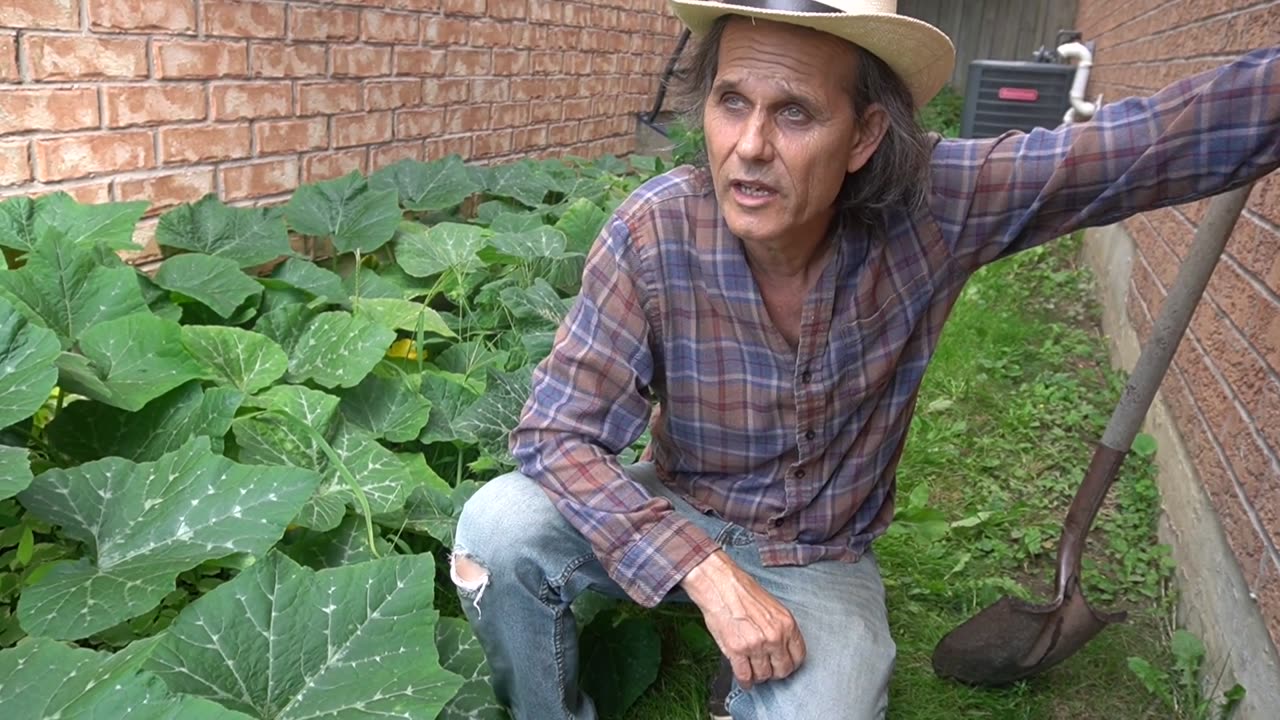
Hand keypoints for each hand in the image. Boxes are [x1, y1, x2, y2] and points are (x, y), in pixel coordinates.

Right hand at [680, 550, 805, 688]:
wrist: (719, 584)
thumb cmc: (743, 592)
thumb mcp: (773, 608)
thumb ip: (781, 629)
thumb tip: (782, 650)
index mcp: (787, 624)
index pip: (798, 657)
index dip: (790, 664)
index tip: (783, 665)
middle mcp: (774, 636)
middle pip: (782, 670)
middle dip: (775, 673)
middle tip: (768, 670)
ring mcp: (756, 645)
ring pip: (763, 675)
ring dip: (758, 676)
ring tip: (753, 671)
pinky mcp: (736, 650)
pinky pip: (744, 675)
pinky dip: (744, 681)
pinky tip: (743, 678)